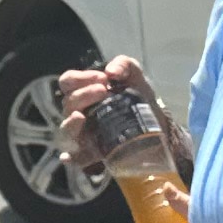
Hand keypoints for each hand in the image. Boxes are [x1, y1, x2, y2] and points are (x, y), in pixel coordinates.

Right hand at [60, 55, 188, 172]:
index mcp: (83, 92)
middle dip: (83, 95)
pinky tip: (69, 157)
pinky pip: (76, 158)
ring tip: (81, 117)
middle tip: (104, 91)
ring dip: (71, 124)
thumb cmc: (138, 97)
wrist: (157, 123)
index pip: (67, 82)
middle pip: (68, 104)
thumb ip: (124, 65)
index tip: (103, 79)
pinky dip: (71, 157)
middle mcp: (78, 112)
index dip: (80, 78)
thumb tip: (111, 72)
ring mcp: (83, 134)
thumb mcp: (135, 76)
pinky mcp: (92, 153)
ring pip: (66, 130)